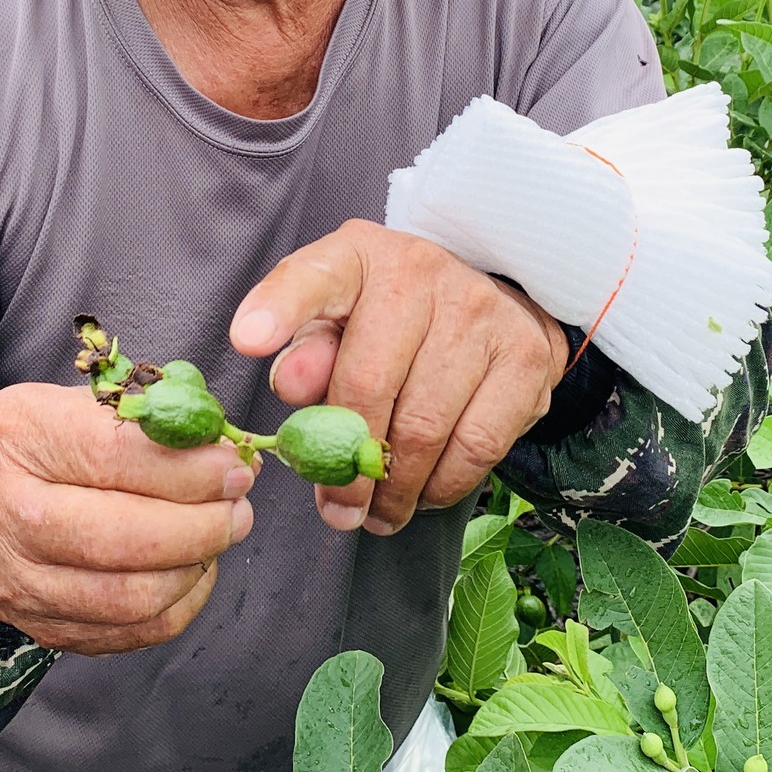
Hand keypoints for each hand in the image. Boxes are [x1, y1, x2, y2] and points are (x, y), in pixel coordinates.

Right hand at [0, 382, 255, 653]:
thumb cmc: (46, 447)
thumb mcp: (83, 406)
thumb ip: (154, 422)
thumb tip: (231, 453)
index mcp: (17, 437)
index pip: (114, 456)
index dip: (187, 468)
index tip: (235, 469)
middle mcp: (6, 512)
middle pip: (123, 538)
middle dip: (201, 526)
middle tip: (238, 509)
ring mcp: (19, 581)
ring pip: (131, 597)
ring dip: (195, 566)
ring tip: (219, 534)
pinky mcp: (43, 627)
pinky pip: (133, 631)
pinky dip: (180, 603)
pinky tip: (193, 569)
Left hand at [229, 219, 567, 535]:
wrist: (495, 299)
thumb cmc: (394, 319)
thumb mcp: (339, 322)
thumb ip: (306, 352)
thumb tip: (291, 388)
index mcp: (357, 256)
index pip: (313, 276)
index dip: (279, 309)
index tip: (246, 339)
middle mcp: (420, 271)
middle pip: (368, 384)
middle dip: (346, 464)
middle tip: (337, 509)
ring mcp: (480, 310)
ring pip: (424, 426)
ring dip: (394, 489)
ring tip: (378, 514)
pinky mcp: (525, 355)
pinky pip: (477, 445)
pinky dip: (445, 485)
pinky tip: (426, 493)